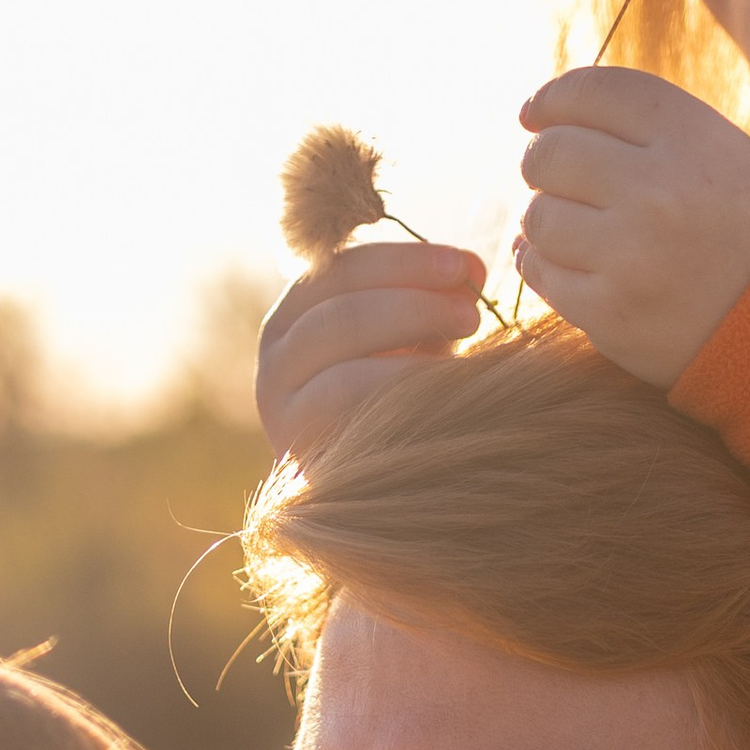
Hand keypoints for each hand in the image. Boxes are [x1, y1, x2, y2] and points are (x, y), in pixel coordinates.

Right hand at [255, 242, 485, 459]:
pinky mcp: (299, 454)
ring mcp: (281, 410)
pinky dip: (402, 405)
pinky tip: (446, 399)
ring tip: (465, 356)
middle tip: (472, 313)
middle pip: (341, 315)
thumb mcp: (408, 339)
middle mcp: (277, 357)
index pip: (342, 270)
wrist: (358, 486)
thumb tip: (472, 269)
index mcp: (296, 313)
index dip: (405, 262)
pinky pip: (352, 426)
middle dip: (414, 306)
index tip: (463, 266)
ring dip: (408, 370)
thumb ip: (432, 299)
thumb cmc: (392, 398)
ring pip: (343, 373)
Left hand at [515, 66, 749, 383]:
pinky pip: (541, 274)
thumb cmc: (747, 230)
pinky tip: (559, 259)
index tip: (534, 113)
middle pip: (552, 153)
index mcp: (692, 139)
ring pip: (539, 216)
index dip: (553, 98)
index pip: (594, 93)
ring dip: (544, 218)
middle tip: (552, 176)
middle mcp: (659, 190)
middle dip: (541, 161)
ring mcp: (631, 256)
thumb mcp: (722, 153)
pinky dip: (540, 263)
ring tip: (572, 226)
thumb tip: (543, 119)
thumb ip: (647, 126)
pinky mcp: (610, 313)